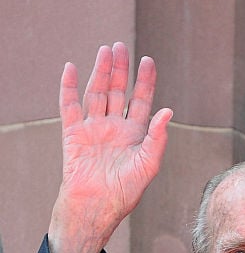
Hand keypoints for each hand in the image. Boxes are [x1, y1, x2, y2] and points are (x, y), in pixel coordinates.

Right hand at [48, 42, 172, 252]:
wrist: (97, 206)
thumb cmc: (126, 191)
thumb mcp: (149, 165)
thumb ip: (158, 138)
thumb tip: (168, 111)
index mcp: (136, 135)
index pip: (142, 101)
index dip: (145, 81)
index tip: (147, 61)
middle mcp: (115, 128)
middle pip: (118, 92)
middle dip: (121, 70)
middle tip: (122, 46)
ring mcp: (94, 129)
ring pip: (97, 93)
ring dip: (100, 72)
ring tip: (105, 51)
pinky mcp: (73, 133)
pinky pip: (70, 106)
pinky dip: (69, 87)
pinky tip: (72, 69)